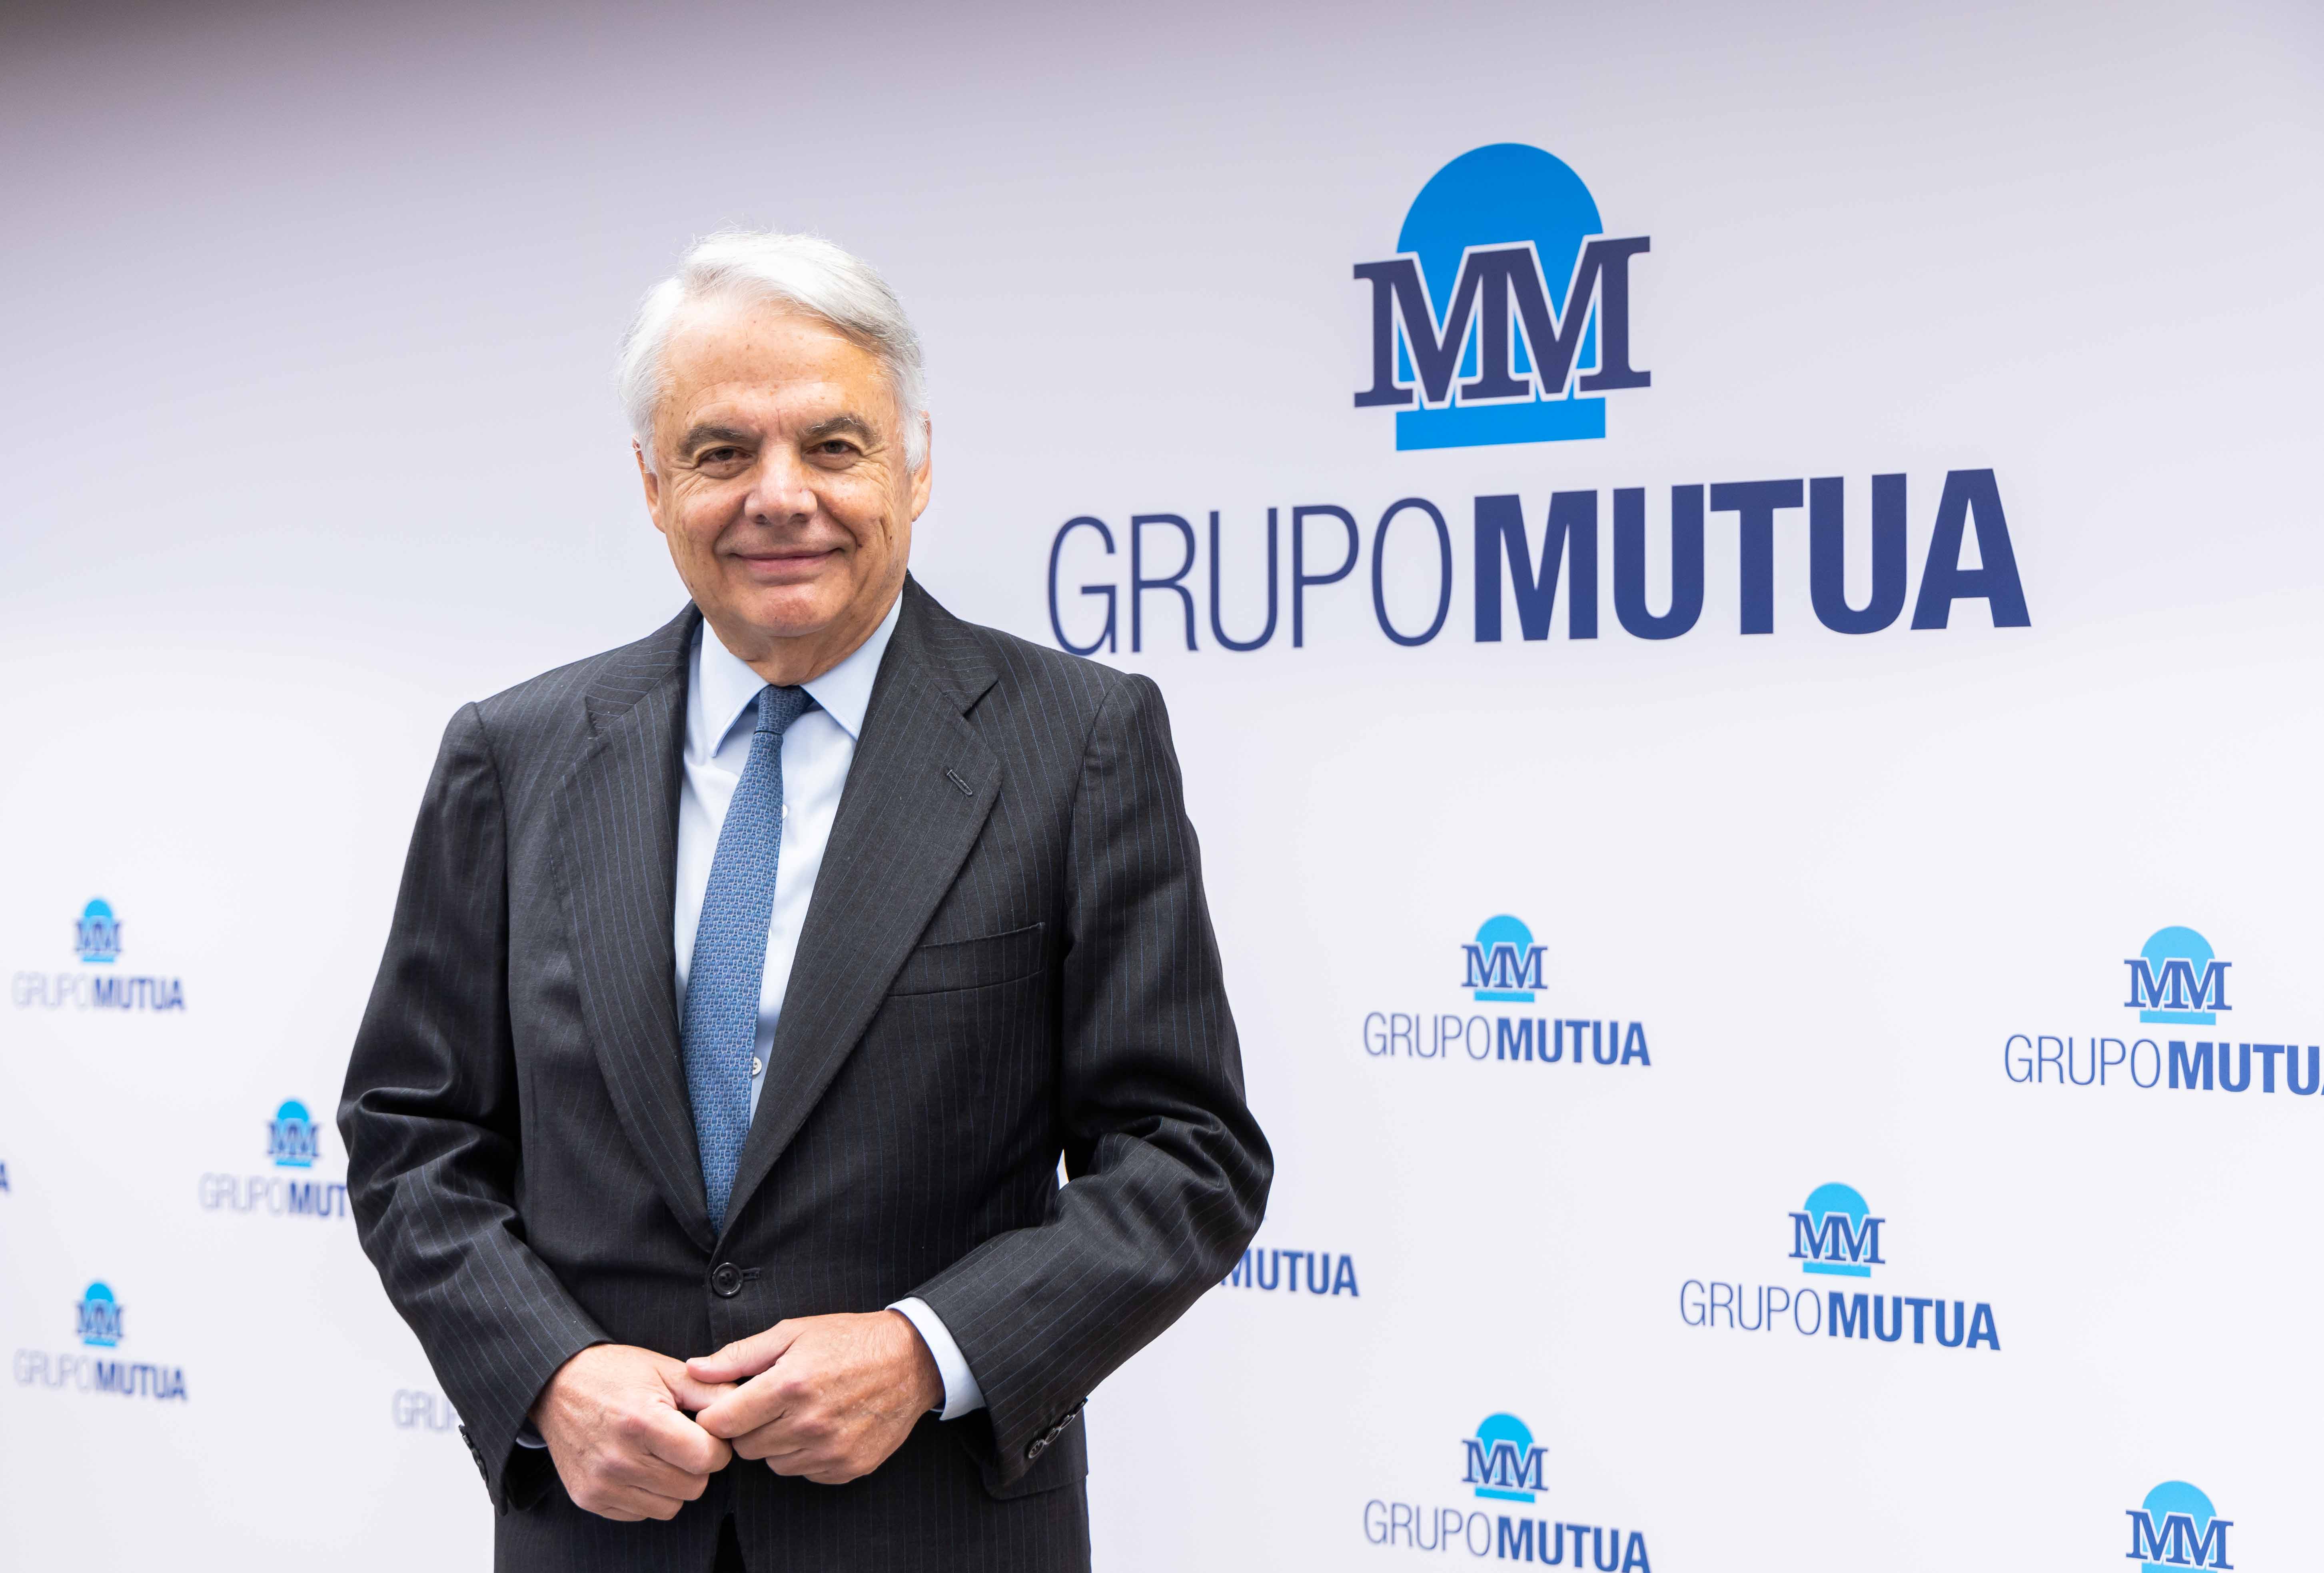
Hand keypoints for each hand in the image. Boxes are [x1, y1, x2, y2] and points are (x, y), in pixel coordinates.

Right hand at [530, 1343, 734, 1520]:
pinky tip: (637, 1464)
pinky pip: (641, 1513)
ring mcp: (601, 1484)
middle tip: (681, 1439)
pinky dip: (648, 1494)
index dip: (717, 1446)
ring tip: (658, 1452)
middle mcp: (618, 1459)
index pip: (707, 1459)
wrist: (555, 1386)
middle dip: (697, 1465)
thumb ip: (711, 1390)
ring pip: (671, 1507)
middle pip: (693, 1486)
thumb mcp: (666, 1370)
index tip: (706, 1431)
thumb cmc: (616, 1374)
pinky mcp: (588, 1499)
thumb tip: (748, 1408)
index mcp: (642, 1421)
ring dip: (674, 1483)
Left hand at [687, 1311, 942, 1483]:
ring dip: (778, 1443)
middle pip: (745, 1448)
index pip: (723, 1423)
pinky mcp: (848, 1467)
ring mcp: (831, 1450)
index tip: (728, 1405)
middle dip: (749, 1427)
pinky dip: (806, 1456)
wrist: (911, 1360)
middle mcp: (809, 1423)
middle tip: (771, 1403)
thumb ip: (739, 1355)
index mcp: (789, 1384)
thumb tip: (694, 1369)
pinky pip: (805, 1473)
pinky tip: (824, 1428)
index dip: (718, 1415)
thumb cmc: (847, 1340)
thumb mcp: (792, 1332)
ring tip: (801, 1412)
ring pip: (774, 1464)